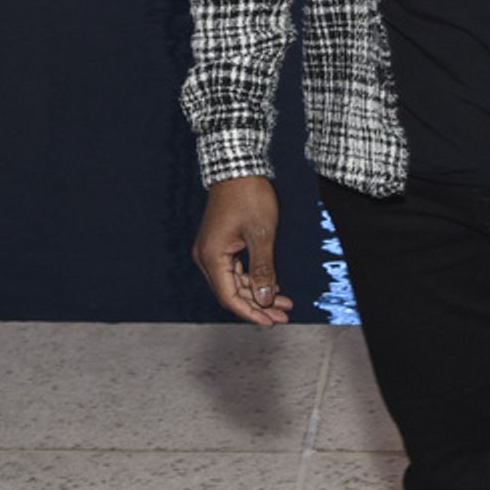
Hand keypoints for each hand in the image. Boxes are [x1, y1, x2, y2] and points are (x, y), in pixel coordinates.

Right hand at [191, 174, 293, 325]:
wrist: (237, 167)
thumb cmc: (248, 196)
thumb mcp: (262, 235)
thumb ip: (263, 270)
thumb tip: (266, 300)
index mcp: (212, 256)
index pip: (230, 297)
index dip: (251, 313)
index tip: (271, 322)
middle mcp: (207, 256)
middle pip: (231, 293)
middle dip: (258, 306)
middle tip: (282, 316)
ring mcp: (212, 250)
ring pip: (234, 283)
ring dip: (257, 294)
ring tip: (283, 304)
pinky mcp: (220, 244)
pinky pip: (235, 270)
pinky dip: (252, 279)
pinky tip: (272, 285)